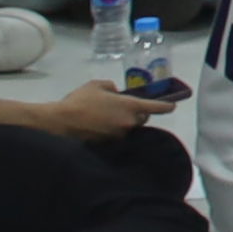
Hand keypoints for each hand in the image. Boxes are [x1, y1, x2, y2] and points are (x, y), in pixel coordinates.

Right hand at [44, 81, 175, 136]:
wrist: (60, 122)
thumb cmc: (80, 100)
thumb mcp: (96, 86)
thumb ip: (111, 87)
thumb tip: (115, 92)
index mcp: (130, 106)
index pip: (155, 107)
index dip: (166, 106)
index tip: (172, 106)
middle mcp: (129, 123)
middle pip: (142, 119)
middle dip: (138, 114)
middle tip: (125, 108)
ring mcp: (119, 136)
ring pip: (128, 128)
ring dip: (123, 123)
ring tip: (107, 117)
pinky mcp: (108, 145)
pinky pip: (116, 136)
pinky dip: (113, 131)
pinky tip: (100, 127)